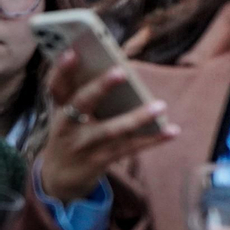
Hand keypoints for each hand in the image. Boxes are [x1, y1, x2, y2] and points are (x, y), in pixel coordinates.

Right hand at [36, 50, 178, 201]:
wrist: (59, 177)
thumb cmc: (72, 133)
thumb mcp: (70, 115)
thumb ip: (86, 94)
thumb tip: (119, 68)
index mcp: (60, 108)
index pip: (56, 86)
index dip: (62, 70)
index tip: (72, 52)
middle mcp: (67, 126)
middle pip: (83, 103)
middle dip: (100, 88)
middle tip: (120, 72)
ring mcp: (83, 145)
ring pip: (112, 130)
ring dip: (137, 118)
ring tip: (160, 105)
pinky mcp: (100, 160)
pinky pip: (130, 148)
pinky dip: (153, 139)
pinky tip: (173, 131)